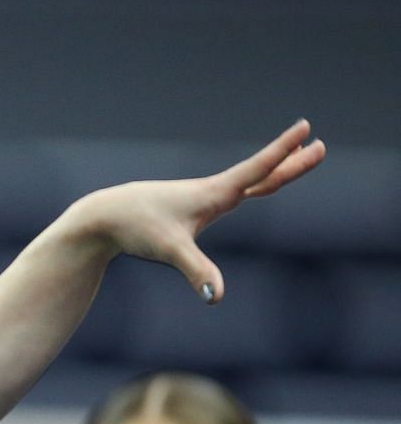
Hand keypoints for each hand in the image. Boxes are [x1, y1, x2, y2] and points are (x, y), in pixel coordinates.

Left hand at [71, 118, 324, 303]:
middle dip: (290, 161)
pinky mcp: (189, 208)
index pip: (258, 169)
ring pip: (245, 183)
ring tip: (296, 157)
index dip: (283, 152)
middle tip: (319, 145)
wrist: (104, 217)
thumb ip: (196, 271)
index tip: (306, 127)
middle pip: (260, 174)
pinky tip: (246, 191)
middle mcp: (211, 191)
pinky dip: (247, 187)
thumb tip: (215, 296)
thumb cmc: (136, 228)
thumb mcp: (170, 250)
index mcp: (214, 194)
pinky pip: (228, 194)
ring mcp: (200, 199)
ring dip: (273, 171)